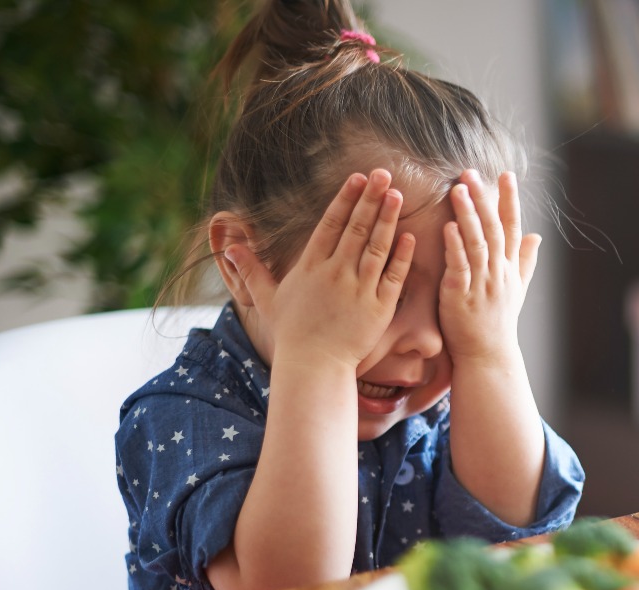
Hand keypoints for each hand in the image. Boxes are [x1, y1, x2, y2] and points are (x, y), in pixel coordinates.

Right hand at [228, 169, 415, 371]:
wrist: (314, 366)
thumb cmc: (292, 333)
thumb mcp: (268, 299)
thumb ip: (252, 270)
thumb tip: (229, 247)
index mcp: (311, 266)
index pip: (331, 224)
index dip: (345, 199)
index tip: (357, 178)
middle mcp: (335, 273)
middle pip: (356, 228)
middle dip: (370, 199)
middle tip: (384, 174)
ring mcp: (359, 289)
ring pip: (376, 247)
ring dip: (387, 219)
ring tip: (398, 195)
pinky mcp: (379, 307)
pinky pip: (393, 276)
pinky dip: (402, 256)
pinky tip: (409, 236)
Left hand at [439, 169, 540, 364]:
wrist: (488, 356)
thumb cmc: (498, 323)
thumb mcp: (517, 290)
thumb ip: (525, 261)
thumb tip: (538, 236)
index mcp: (510, 268)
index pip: (513, 227)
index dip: (509, 200)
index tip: (506, 175)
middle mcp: (499, 272)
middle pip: (494, 229)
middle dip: (484, 199)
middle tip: (471, 173)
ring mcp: (481, 284)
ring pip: (477, 243)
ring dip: (468, 215)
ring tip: (458, 190)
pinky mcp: (461, 296)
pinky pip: (460, 267)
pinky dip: (454, 246)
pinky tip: (448, 227)